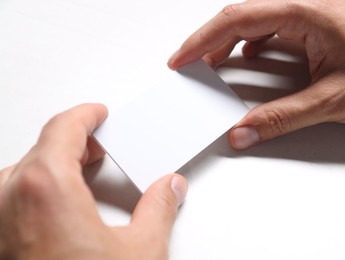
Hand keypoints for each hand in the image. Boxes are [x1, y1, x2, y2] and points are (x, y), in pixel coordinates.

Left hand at [0, 104, 186, 259]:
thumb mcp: (140, 253)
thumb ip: (159, 209)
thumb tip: (171, 188)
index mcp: (45, 187)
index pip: (63, 128)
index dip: (85, 116)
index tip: (97, 114)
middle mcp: (9, 198)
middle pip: (43, 147)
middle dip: (75, 141)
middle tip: (99, 145)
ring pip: (25, 172)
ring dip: (55, 165)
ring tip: (83, 171)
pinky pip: (14, 197)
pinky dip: (39, 189)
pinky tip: (63, 203)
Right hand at [168, 0, 344, 148]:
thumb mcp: (333, 101)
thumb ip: (282, 118)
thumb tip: (242, 133)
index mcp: (308, 13)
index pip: (240, 19)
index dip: (203, 39)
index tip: (182, 58)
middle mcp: (308, 8)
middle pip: (243, 17)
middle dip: (209, 41)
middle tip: (188, 65)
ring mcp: (313, 17)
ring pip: (256, 22)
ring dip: (229, 42)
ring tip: (211, 64)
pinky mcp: (317, 29)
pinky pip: (274, 30)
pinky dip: (253, 44)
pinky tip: (249, 56)